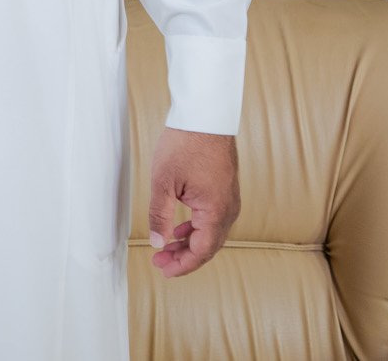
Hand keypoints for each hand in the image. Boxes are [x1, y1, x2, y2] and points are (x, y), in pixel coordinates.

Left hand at [147, 128, 239, 277]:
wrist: (205, 116)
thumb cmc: (185, 143)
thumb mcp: (162, 182)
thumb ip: (159, 215)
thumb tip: (157, 241)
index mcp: (216, 211)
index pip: (202, 251)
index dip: (183, 265)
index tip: (164, 270)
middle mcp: (229, 209)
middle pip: (208, 246)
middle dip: (184, 257)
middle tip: (160, 261)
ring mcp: (230, 199)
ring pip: (211, 233)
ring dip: (189, 243)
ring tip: (166, 247)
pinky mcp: (225, 190)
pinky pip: (213, 218)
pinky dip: (197, 228)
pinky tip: (180, 228)